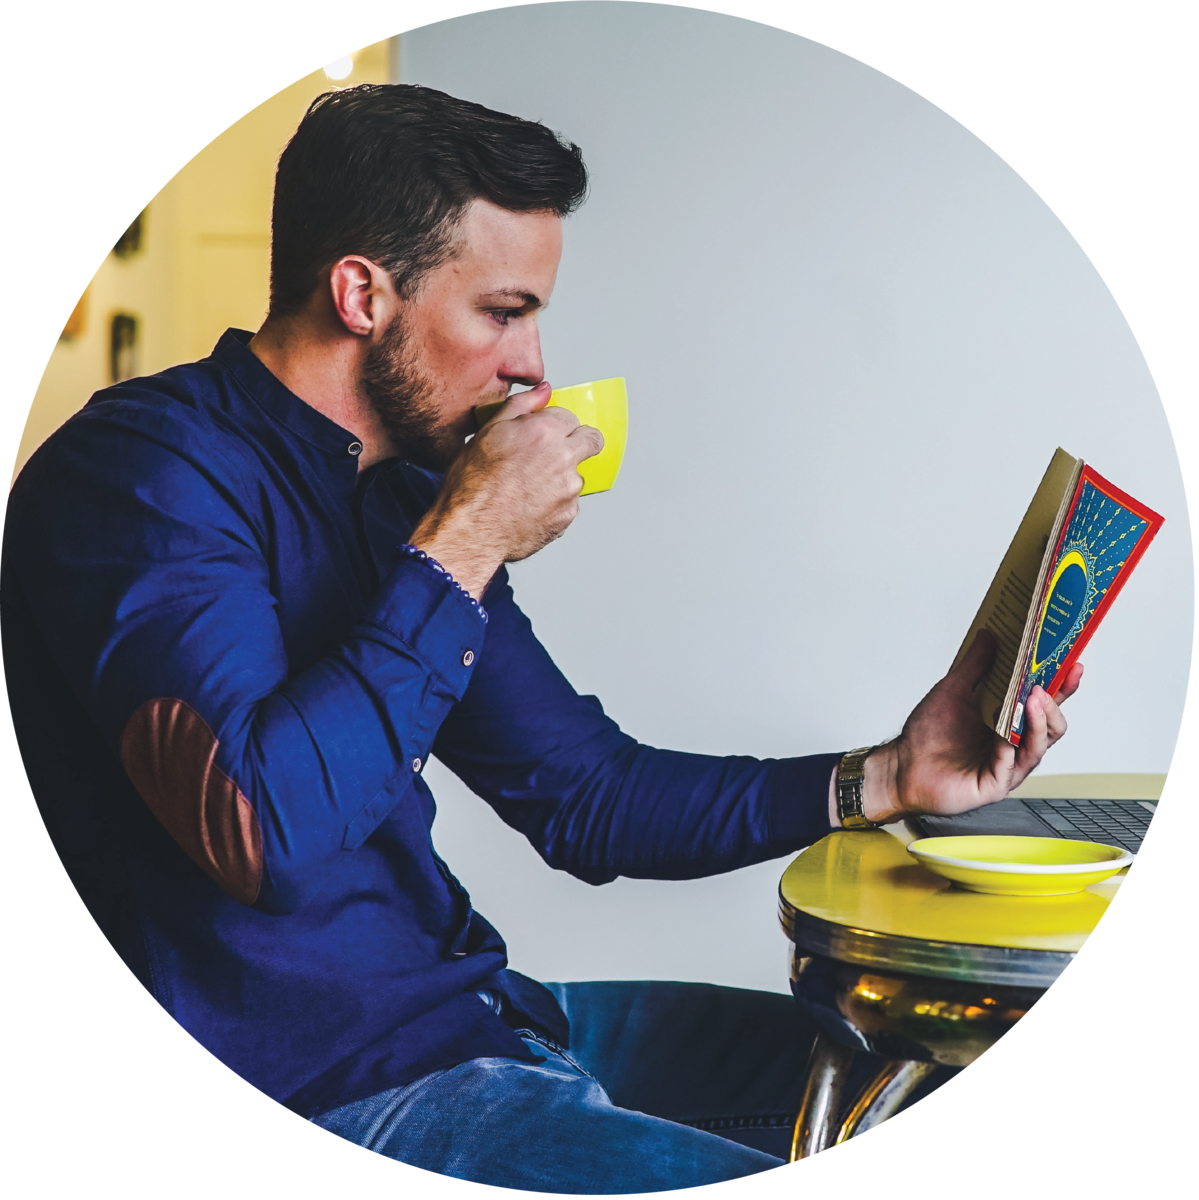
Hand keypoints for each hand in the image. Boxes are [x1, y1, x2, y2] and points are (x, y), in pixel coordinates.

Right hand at [408, 382, 604, 597]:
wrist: (471, 531)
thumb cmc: (472, 485)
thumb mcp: (487, 433)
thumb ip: (521, 406)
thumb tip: (543, 391)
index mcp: (545, 432)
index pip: (571, 416)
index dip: (557, 425)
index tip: (547, 434)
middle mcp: (563, 458)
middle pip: (591, 441)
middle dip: (579, 442)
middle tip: (556, 454)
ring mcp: (569, 489)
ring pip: (577, 474)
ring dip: (561, 477)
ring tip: (529, 487)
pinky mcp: (568, 515)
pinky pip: (569, 503)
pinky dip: (554, 503)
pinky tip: (529, 506)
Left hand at [861, 629, 1083, 823]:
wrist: (902, 767)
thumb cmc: (927, 735)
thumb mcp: (952, 691)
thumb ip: (973, 666)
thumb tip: (989, 635)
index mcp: (1009, 721)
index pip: (1045, 703)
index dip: (1062, 685)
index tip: (1073, 664)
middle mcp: (1014, 744)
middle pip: (1052, 726)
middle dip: (1053, 704)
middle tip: (1043, 685)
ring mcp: (1008, 766)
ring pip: (1039, 746)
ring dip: (1038, 721)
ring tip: (1030, 700)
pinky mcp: (995, 784)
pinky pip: (1011, 765)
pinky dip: (1010, 746)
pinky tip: (1005, 733)